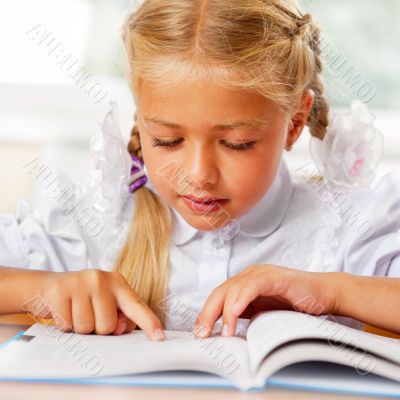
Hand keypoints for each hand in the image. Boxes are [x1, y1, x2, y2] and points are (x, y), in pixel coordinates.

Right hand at [22, 269, 164, 340]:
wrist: (48, 287)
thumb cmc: (82, 299)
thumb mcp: (104, 303)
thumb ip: (119, 316)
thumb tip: (121, 328)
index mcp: (117, 282)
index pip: (136, 305)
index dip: (149, 322)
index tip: (159, 337)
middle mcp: (101, 279)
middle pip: (108, 325)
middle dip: (97, 329)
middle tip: (88, 314)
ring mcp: (80, 283)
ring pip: (87, 328)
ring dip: (80, 328)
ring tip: (75, 312)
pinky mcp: (60, 291)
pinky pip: (67, 325)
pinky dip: (65, 325)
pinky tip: (64, 311)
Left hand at [193, 264, 338, 337]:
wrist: (324, 294)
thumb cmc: (296, 305)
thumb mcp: (265, 312)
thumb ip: (247, 316)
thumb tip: (225, 333)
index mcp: (245, 283)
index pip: (219, 296)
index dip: (207, 314)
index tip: (200, 333)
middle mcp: (250, 275)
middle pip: (221, 291)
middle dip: (208, 313)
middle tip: (202, 334)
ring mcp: (262, 274)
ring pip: (234, 288)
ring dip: (225, 312)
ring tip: (224, 332)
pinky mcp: (275, 277)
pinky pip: (254, 285)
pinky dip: (242, 298)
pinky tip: (236, 312)